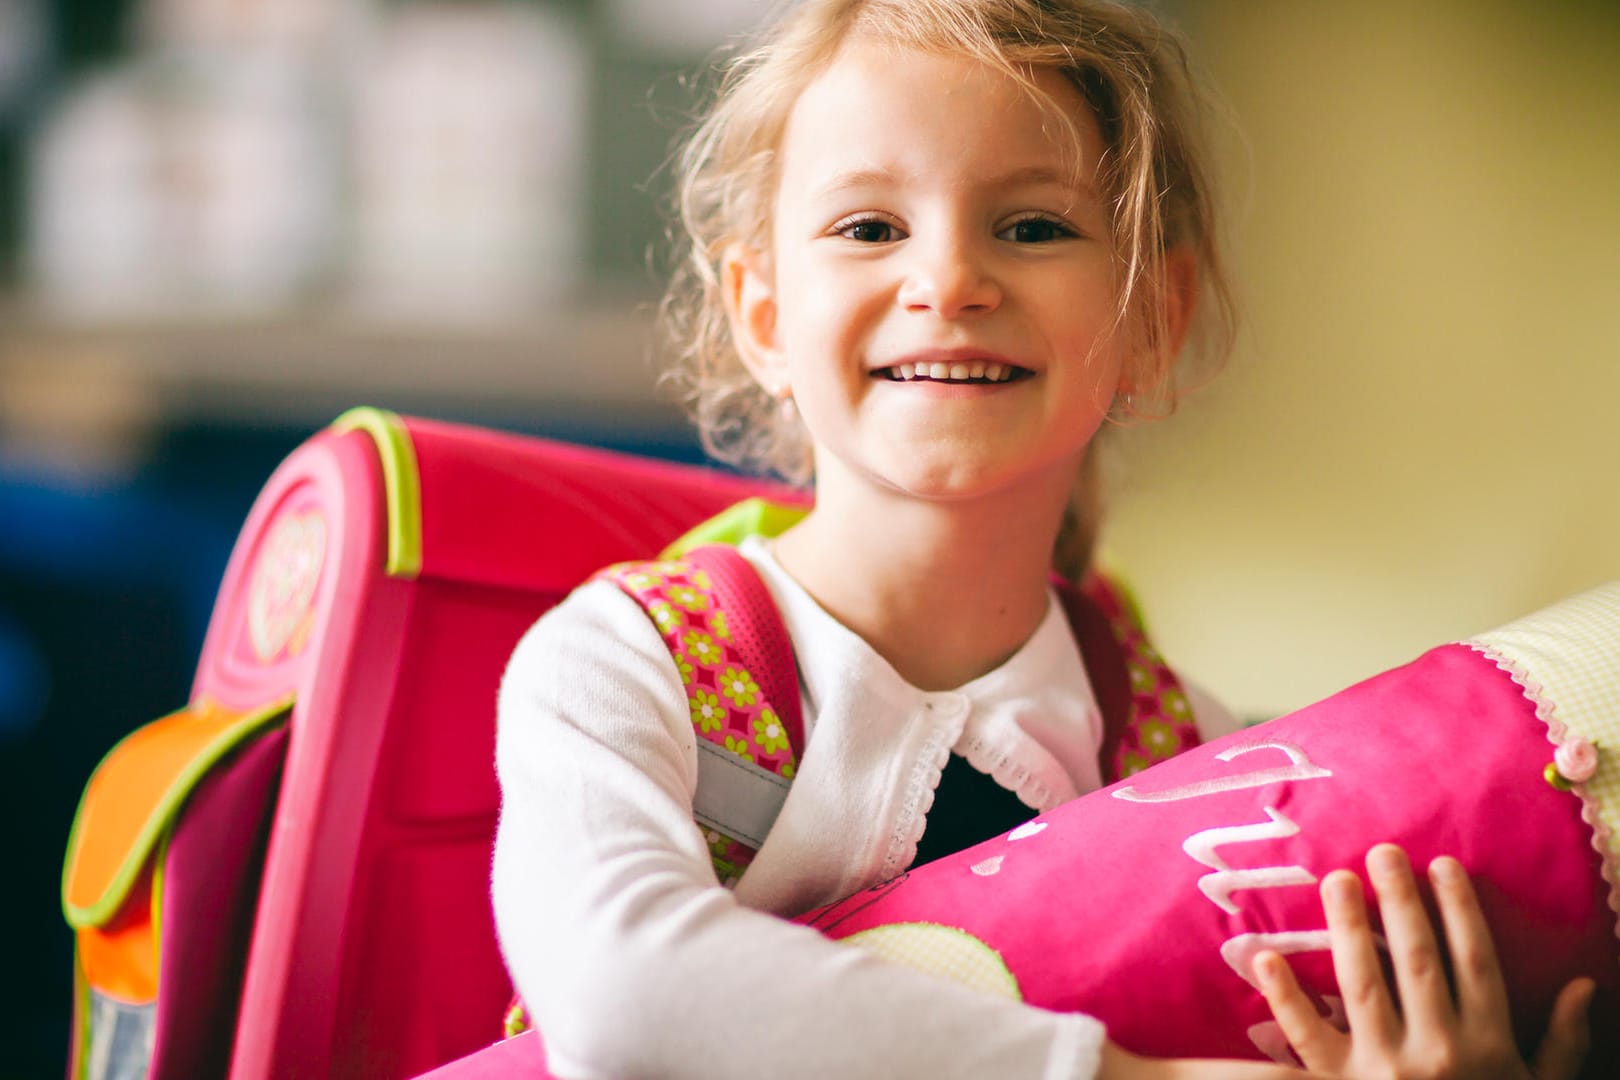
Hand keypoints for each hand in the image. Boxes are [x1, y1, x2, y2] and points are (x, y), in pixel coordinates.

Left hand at [1255, 844, 1593, 1078]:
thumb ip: (1562, 1042)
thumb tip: (1585, 986)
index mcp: (1487, 1044)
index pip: (1475, 962)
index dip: (1460, 910)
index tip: (1443, 864)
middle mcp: (1437, 1050)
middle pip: (1416, 961)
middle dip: (1401, 901)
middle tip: (1382, 851)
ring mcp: (1384, 1068)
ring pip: (1362, 984)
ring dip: (1347, 929)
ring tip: (1336, 879)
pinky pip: (1308, 1038)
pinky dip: (1285, 999)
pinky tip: (1265, 957)